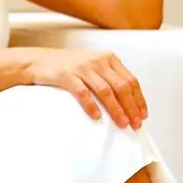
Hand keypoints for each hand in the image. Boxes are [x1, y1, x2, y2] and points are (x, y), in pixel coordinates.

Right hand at [21, 47, 147, 128]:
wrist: (39, 61)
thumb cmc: (69, 67)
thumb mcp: (93, 66)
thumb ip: (109, 78)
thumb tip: (128, 102)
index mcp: (109, 59)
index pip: (131, 80)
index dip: (139, 99)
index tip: (143, 115)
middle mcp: (99, 61)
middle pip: (121, 87)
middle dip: (131, 107)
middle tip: (135, 124)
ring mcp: (83, 68)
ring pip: (106, 91)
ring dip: (116, 109)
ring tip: (122, 124)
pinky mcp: (67, 75)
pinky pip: (83, 93)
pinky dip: (91, 106)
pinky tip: (97, 117)